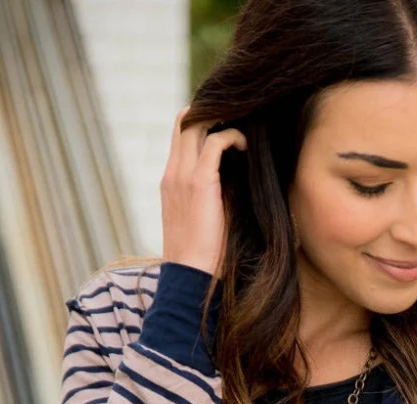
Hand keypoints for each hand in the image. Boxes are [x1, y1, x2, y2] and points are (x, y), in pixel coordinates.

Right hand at [160, 107, 246, 276]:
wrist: (189, 278)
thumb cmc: (202, 259)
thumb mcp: (202, 222)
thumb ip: (211, 198)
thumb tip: (236, 183)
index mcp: (171, 181)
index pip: (180, 135)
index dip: (202, 121)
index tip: (227, 124)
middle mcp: (173, 173)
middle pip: (185, 120)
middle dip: (212, 113)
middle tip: (239, 118)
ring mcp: (182, 175)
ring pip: (196, 123)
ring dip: (222, 119)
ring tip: (243, 128)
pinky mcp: (199, 182)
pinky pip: (216, 142)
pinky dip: (233, 137)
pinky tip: (245, 147)